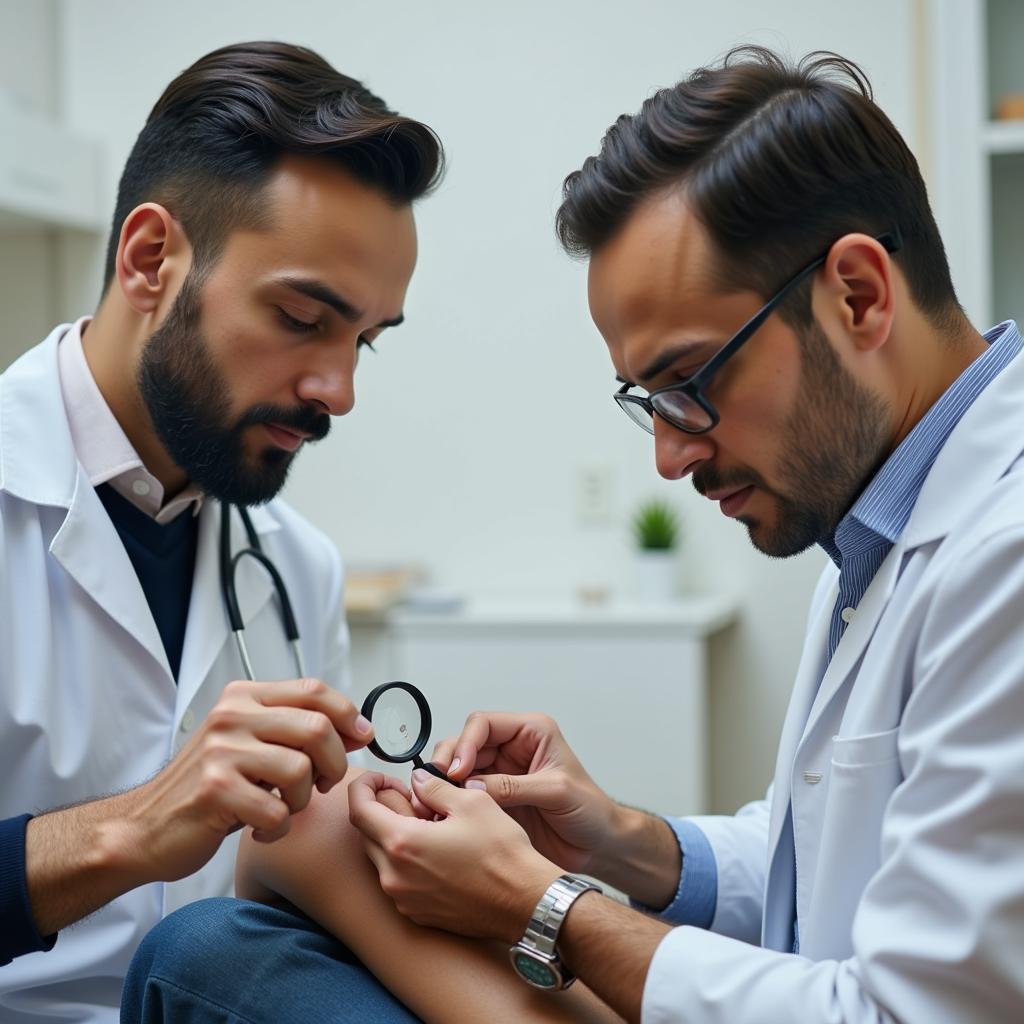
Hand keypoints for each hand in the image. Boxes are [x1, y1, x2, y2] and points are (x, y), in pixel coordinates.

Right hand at [119, 677, 373, 882]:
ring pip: (302, 769)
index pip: (314, 690)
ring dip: (304, 799)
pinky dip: (279, 828)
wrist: (144, 828)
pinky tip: (261, 828)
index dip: (348, 714)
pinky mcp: (215, 791)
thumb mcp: (248, 744)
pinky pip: (278, 811)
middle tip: (321, 785)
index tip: (362, 738)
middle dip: (334, 763)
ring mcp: (221, 752)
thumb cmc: (208, 788)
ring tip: (283, 807)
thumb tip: (358, 729)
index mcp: (243, 697)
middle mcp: (231, 716)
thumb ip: (295, 729)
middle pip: (317, 728)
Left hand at [349, 769, 558, 941]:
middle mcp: (394, 877)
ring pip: (382, 858)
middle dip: (383, 810)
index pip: (358, 809)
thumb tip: (417, 780)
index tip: (381, 779)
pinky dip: (408, 862)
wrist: (525, 903)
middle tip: (414, 799)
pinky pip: (398, 881)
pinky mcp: (417, 914)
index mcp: (402, 844)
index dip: (364, 786)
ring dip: (396, 836)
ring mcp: (404, 900)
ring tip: (431, 826)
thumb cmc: (502, 855)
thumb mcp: (471, 802)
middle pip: (367, 833)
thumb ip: (434, 786)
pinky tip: (438, 853)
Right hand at [431, 712, 620, 876]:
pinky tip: (444, 813)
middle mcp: (512, 748)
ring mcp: (500, 773)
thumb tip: (472, 786)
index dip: (465, 744)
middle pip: (465, 743)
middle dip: (448, 762)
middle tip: (438, 787)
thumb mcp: (555, 792)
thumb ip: (514, 787)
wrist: (598, 845)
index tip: (457, 771)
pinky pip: (464, 793)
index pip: (483, 724)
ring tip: (437, 802)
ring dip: (445, 782)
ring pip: (459, 767)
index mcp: (531, 732)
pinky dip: (451, 801)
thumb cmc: (590, 811)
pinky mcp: (494, 798)